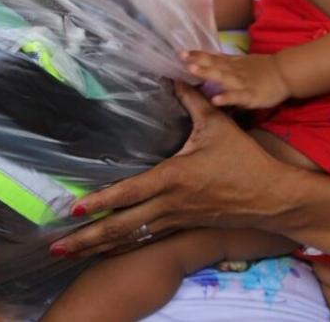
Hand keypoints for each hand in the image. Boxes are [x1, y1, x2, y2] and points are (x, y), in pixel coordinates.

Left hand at [50, 81, 301, 259]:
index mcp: (173, 179)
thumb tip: (173, 77)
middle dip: (87, 238)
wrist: (273, 198)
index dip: (101, 202)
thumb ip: (192, 101)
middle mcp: (170, 205)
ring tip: (68, 252)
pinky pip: (145, 239)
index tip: (75, 208)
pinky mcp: (182, 227)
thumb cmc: (245, 161)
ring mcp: (175, 220)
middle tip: (56, 246)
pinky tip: (105, 249)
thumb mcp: (218, 125)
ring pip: (131, 238)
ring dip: (99, 246)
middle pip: (122, 227)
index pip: (130, 193)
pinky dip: (122, 245)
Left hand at [181, 51, 290, 109]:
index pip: (211, 57)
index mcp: (231, 64)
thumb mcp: (240, 61)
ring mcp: (241, 83)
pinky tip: (215, 100)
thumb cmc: (261, 68)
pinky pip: (237, 97)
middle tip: (181, 57)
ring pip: (222, 77)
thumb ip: (223, 60)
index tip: (179, 51)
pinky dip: (226, 98)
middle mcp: (233, 71)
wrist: (284, 74)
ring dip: (207, 73)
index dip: (196, 54)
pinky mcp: (250, 95)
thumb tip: (205, 55)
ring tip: (192, 70)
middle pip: (213, 65)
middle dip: (197, 61)